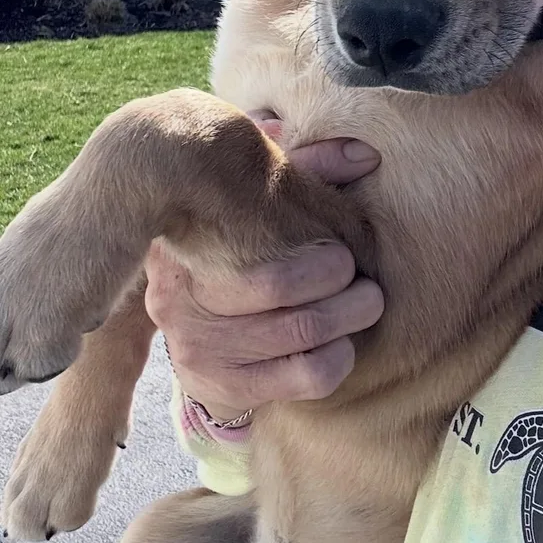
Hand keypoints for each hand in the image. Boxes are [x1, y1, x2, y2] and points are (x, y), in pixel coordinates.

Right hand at [144, 127, 382, 421]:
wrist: (191, 318)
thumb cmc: (236, 240)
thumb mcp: (257, 195)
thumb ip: (307, 166)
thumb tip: (365, 155)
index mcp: (183, 245)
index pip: (257, 246)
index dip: (318, 254)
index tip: (343, 251)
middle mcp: (177, 299)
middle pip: (282, 289)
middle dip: (343, 282)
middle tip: (366, 279)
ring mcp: (196, 350)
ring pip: (301, 332)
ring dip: (349, 316)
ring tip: (365, 302)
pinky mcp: (222, 387)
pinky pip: (305, 378)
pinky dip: (339, 359)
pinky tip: (342, 343)